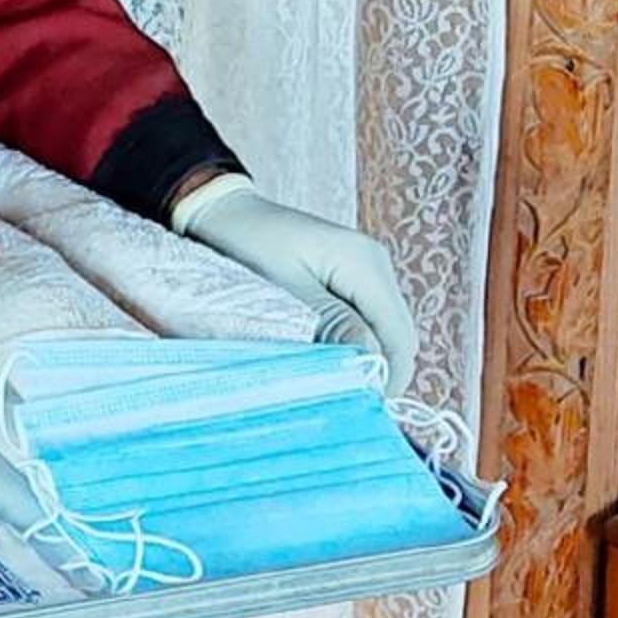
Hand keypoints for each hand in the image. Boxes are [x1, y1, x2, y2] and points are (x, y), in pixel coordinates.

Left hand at [171, 174, 419, 393]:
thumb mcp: (284, 291)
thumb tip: (374, 363)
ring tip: (326, 379)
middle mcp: (375, 266)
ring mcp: (365, 273)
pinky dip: (349, 344)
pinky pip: (363, 322)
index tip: (353, 405)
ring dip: (361, 358)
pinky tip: (322, 355)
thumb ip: (331, 325)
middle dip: (375, 370)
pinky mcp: (348, 281)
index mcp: (365, 263)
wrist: (219, 212)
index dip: (385, 376)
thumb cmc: (242, 246)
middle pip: (397, 338)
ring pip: (382, 334)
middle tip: (336, 398)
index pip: (399, 338)